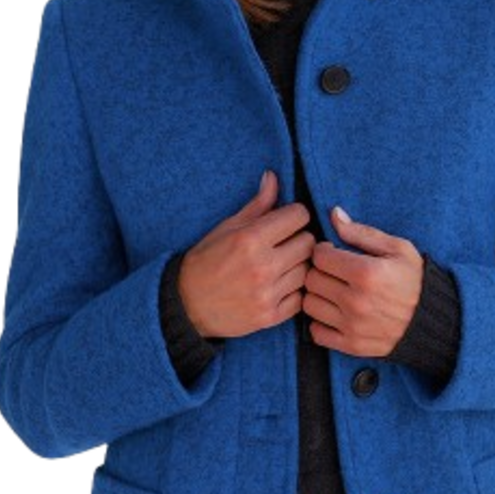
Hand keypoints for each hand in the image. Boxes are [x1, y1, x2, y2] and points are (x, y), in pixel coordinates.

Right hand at [177, 170, 315, 338]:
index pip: (299, 215)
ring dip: (299, 266)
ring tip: (283, 265)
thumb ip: (256, 206)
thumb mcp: (227, 228)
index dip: (295, 215)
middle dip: (300, 239)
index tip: (286, 222)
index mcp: (250, 239)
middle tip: (286, 244)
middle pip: (309, 243)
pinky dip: (294, 292)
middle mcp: (262, 266)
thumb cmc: (206, 261)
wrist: (186, 304)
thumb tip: (273, 177)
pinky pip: (301, 298)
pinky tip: (280, 286)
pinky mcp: (270, 316)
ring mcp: (268, 293)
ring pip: (307, 270)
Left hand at [302, 207, 423, 357]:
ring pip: (309, 305)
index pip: (319, 256)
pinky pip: (316, 333)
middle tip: (332, 272)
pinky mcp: (351, 345)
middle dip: (318, 271)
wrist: (433, 320)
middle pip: (311, 280)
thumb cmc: (415, 280)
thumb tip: (334, 214)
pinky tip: (333, 313)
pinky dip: (320, 322)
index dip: (323, 250)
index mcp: (366, 273)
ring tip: (332, 292)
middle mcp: (356, 301)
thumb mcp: (397, 249)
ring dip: (317, 296)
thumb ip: (362, 232)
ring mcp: (352, 325)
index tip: (333, 253)